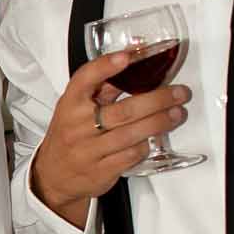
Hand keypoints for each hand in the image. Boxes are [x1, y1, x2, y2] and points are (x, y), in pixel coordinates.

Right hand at [30, 50, 188, 231]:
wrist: (53, 176)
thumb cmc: (69, 135)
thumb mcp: (75, 109)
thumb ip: (102, 88)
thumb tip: (133, 60)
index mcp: (70, 105)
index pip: (84, 80)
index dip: (105, 67)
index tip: (126, 57)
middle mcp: (77, 127)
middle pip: (124, 111)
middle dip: (157, 100)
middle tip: (179, 93)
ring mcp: (88, 151)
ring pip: (132, 134)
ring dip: (160, 122)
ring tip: (177, 113)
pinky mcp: (100, 171)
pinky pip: (131, 156)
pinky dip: (147, 145)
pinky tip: (154, 138)